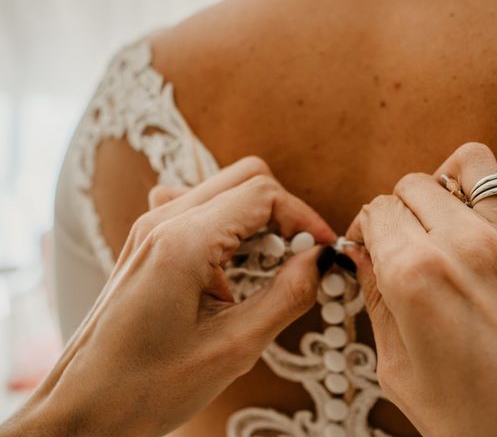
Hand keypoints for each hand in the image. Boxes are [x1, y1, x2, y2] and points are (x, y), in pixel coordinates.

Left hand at [2, 156, 334, 436]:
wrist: (83, 407)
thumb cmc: (146, 387)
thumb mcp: (232, 348)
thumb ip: (287, 295)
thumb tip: (322, 260)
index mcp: (182, 243)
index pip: (262, 195)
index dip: (304, 217)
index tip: (325, 250)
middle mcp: (162, 222)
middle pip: (246, 178)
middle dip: (285, 212)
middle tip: (303, 256)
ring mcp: (151, 228)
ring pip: (224, 187)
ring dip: (259, 217)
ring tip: (271, 264)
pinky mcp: (149, 241)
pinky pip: (200, 206)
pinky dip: (230, 223)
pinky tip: (233, 263)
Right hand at [346, 142, 496, 436]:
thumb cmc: (474, 421)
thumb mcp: (398, 367)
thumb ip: (376, 299)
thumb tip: (363, 258)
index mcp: (415, 275)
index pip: (377, 211)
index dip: (366, 228)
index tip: (369, 245)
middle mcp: (465, 244)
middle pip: (414, 183)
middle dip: (398, 208)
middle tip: (400, 238)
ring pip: (473, 163)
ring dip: (449, 180)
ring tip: (446, 209)